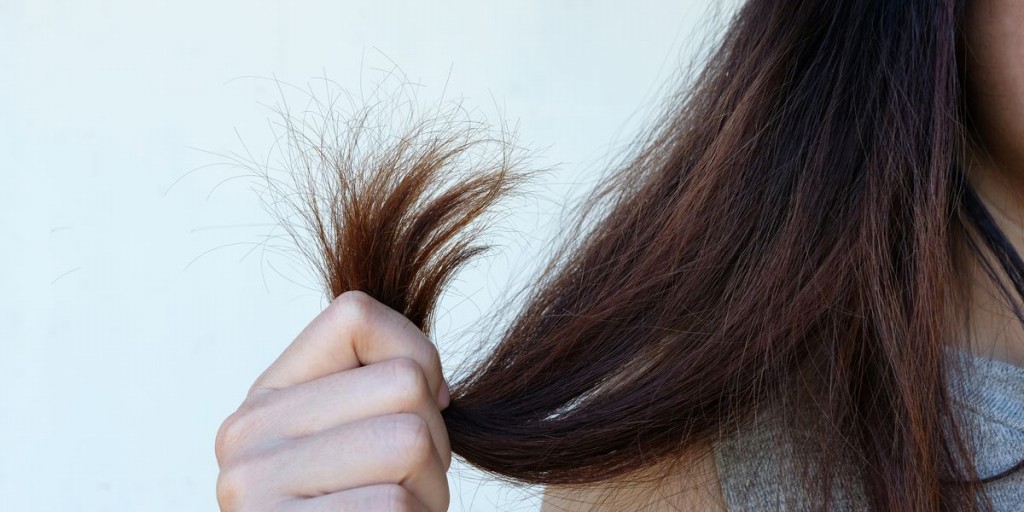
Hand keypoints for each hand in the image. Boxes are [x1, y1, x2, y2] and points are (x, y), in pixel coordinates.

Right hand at [215, 291, 451, 510]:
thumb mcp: (352, 442)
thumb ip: (373, 391)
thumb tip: (432, 383)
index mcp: (263, 400)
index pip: (355, 314)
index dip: (417, 356)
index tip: (420, 407)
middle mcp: (244, 438)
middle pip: (404, 384)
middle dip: (434, 439)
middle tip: (407, 484)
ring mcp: (256, 493)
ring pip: (411, 440)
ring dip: (430, 490)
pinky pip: (395, 507)